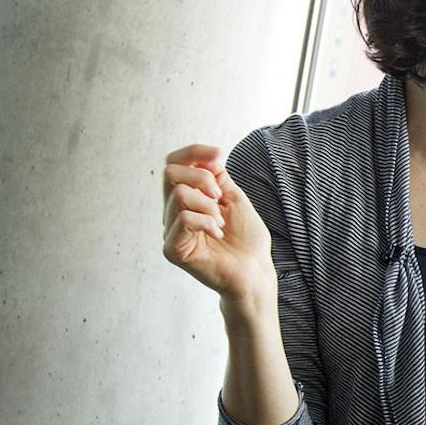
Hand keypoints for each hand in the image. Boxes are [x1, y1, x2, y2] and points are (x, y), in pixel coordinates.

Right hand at [161, 145, 271, 305]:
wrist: (255, 271)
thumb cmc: (246, 239)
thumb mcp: (234, 198)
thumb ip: (217, 176)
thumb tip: (206, 156)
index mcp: (186, 199)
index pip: (173, 164)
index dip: (193, 152)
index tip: (219, 153)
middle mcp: (173, 213)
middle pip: (170, 173)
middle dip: (201, 177)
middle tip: (221, 198)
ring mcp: (171, 231)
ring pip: (179, 195)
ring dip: (208, 205)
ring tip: (221, 222)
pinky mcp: (173, 249)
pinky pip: (184, 219)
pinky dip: (206, 221)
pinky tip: (218, 234)